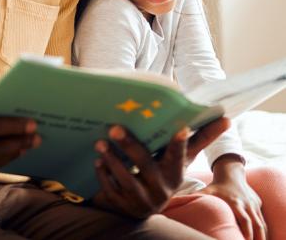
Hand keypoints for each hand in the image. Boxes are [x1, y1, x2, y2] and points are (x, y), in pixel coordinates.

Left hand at [91, 117, 230, 218]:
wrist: (143, 204)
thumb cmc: (164, 170)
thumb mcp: (181, 158)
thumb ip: (200, 138)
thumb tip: (227, 118)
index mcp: (175, 172)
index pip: (179, 156)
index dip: (180, 143)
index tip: (180, 127)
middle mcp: (161, 188)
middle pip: (145, 164)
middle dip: (130, 145)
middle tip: (114, 127)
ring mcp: (143, 199)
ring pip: (126, 179)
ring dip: (112, 159)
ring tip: (100, 143)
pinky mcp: (125, 206)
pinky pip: (112, 190)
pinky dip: (104, 175)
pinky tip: (97, 161)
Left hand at [199, 155, 266, 239]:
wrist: (231, 173)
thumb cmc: (217, 186)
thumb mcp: (206, 191)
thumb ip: (192, 196)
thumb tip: (172, 200)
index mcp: (235, 203)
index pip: (245, 220)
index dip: (246, 232)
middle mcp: (247, 205)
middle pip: (256, 225)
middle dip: (255, 238)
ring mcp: (254, 206)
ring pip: (262, 225)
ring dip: (261, 237)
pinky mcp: (258, 206)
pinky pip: (263, 222)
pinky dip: (262, 232)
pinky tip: (257, 239)